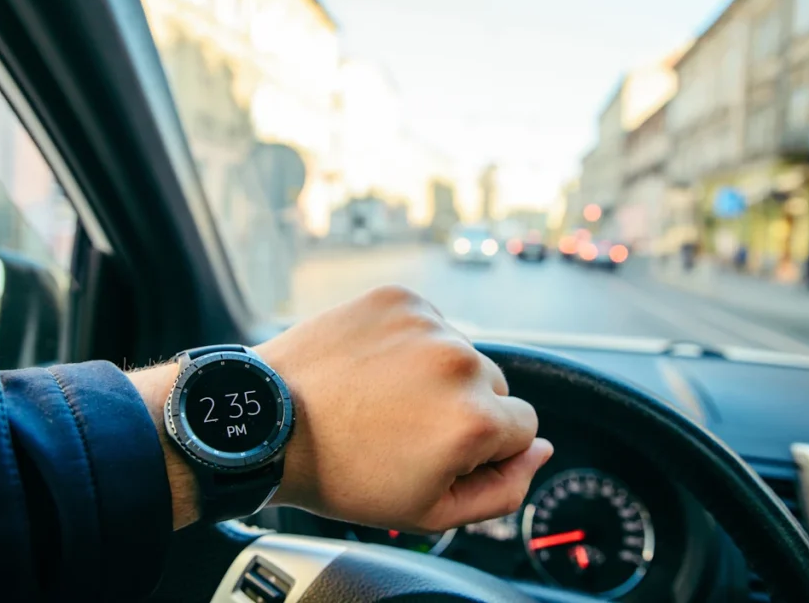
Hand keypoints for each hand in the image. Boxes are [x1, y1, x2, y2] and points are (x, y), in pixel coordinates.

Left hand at [258, 285, 552, 531]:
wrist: (268, 424)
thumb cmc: (341, 473)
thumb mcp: (429, 512)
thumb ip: (503, 489)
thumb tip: (540, 449)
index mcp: (474, 419)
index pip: (524, 427)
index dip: (483, 448)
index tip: (439, 451)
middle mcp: (459, 362)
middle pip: (494, 386)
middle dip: (463, 408)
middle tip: (406, 428)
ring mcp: (427, 324)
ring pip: (461, 353)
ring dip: (437, 373)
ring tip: (384, 396)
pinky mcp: (398, 298)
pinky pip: (429, 324)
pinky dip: (410, 343)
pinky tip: (374, 368)